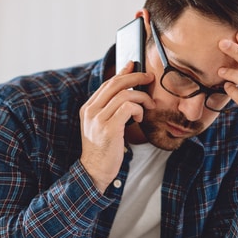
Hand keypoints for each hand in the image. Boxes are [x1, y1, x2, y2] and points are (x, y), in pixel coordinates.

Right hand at [80, 62, 154, 191]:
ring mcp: (98, 119)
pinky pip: (128, 107)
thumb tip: (126, 90)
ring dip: (141, 97)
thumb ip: (110, 109)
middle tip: (150, 78)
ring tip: (148, 106)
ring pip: (124, 94)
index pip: (107, 84)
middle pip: (115, 84)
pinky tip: (140, 116)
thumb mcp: (102, 125)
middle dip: (136, 77)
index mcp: (88, 108)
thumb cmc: (103, 149)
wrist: (94, 171)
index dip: (123, 73)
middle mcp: (91, 111)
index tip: (134, 66)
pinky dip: (138, 109)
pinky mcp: (109, 128)